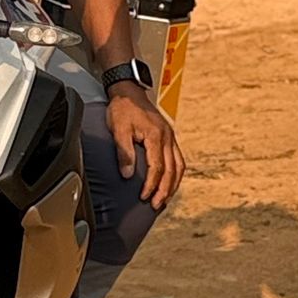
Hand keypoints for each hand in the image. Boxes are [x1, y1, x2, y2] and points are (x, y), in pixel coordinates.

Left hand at [108, 84, 184, 209]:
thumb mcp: (118, 129)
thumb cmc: (123, 109)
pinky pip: (178, 159)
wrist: (129, 92)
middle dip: (165, 190)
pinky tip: (170, 183)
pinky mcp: (169, 137)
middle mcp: (167, 137)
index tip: (143, 196)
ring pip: (179, 166)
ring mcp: (170, 137)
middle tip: (156, 205)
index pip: (157, 167)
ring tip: (164, 199)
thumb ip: (124, 152)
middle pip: (172, 169)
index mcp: (156, 135)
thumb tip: (127, 175)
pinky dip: (175, 174)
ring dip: (173, 184)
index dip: (151, 184)